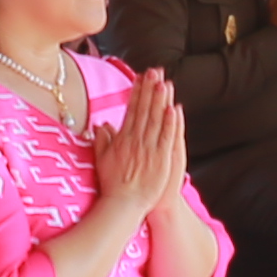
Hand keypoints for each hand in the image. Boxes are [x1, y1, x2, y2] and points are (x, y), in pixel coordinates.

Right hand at [91, 70, 189, 223]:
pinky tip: (174, 108)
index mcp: (122, 139)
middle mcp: (135, 140)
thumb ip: (103, 140)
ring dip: (160, 100)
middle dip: (149, 89)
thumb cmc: (112, 184)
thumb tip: (102, 125)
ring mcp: (149, 149)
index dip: (136, 92)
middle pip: (144, 110)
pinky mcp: (161, 159)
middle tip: (154, 71)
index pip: (131, 110)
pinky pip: (166, 137)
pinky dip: (170, 123)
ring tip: (164, 82)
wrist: (123, 205)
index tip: (140, 77)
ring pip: (156, 120)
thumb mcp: (102, 159)